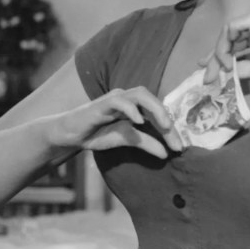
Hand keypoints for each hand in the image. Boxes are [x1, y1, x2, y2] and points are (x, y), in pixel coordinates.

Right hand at [50, 86, 181, 158]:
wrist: (70, 135)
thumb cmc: (97, 134)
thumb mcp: (125, 141)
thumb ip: (146, 144)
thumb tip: (166, 154)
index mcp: (136, 106)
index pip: (158, 112)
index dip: (171, 130)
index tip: (179, 148)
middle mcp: (128, 98)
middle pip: (153, 99)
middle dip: (167, 119)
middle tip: (176, 140)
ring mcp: (115, 98)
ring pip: (140, 94)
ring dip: (155, 109)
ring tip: (165, 126)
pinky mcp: (102, 103)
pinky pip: (119, 101)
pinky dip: (131, 109)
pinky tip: (139, 121)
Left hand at [200, 15, 249, 87]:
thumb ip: (243, 68)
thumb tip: (224, 73)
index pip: (235, 40)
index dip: (219, 52)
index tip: (207, 68)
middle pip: (229, 36)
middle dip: (214, 55)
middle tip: (207, 75)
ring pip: (230, 30)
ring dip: (220, 49)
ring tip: (219, 68)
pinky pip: (237, 25)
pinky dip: (228, 40)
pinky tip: (228, 58)